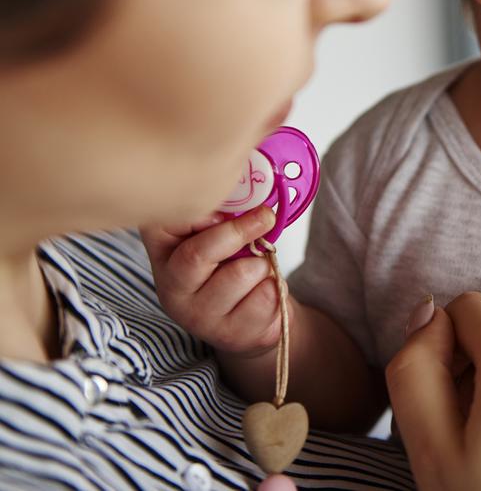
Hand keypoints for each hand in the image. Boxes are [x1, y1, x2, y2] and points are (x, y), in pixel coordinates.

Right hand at [140, 207, 283, 354]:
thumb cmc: (235, 262)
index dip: (201, 210)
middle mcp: (170, 286)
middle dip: (240, 230)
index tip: (227, 208)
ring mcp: (196, 316)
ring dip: (263, 263)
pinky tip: (264, 290)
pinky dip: (275, 285)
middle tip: (266, 216)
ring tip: (259, 268)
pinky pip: (264, 297)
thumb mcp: (224, 231)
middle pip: (197, 254)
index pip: (164, 223)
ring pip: (240, 274)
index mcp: (163, 250)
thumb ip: (226, 211)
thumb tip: (253, 186)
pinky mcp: (228, 334)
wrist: (252, 317)